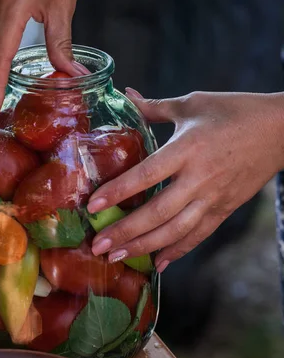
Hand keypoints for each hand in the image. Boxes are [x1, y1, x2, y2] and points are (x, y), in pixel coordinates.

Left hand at [89, 89, 283, 271]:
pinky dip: (178, 251)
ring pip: (176, 231)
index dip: (119, 191)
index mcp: (188, 148)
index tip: (92, 205)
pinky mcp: (225, 208)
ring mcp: (213, 197)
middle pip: (158, 212)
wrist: (280, 130)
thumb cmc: (234, 111)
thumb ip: (155, 107)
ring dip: (145, 247)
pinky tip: (159, 263)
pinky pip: (199, 235)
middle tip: (99, 246)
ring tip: (118, 258)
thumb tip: (126, 94)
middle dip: (125, 232)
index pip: (147, 175)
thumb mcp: (193, 103)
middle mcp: (199, 178)